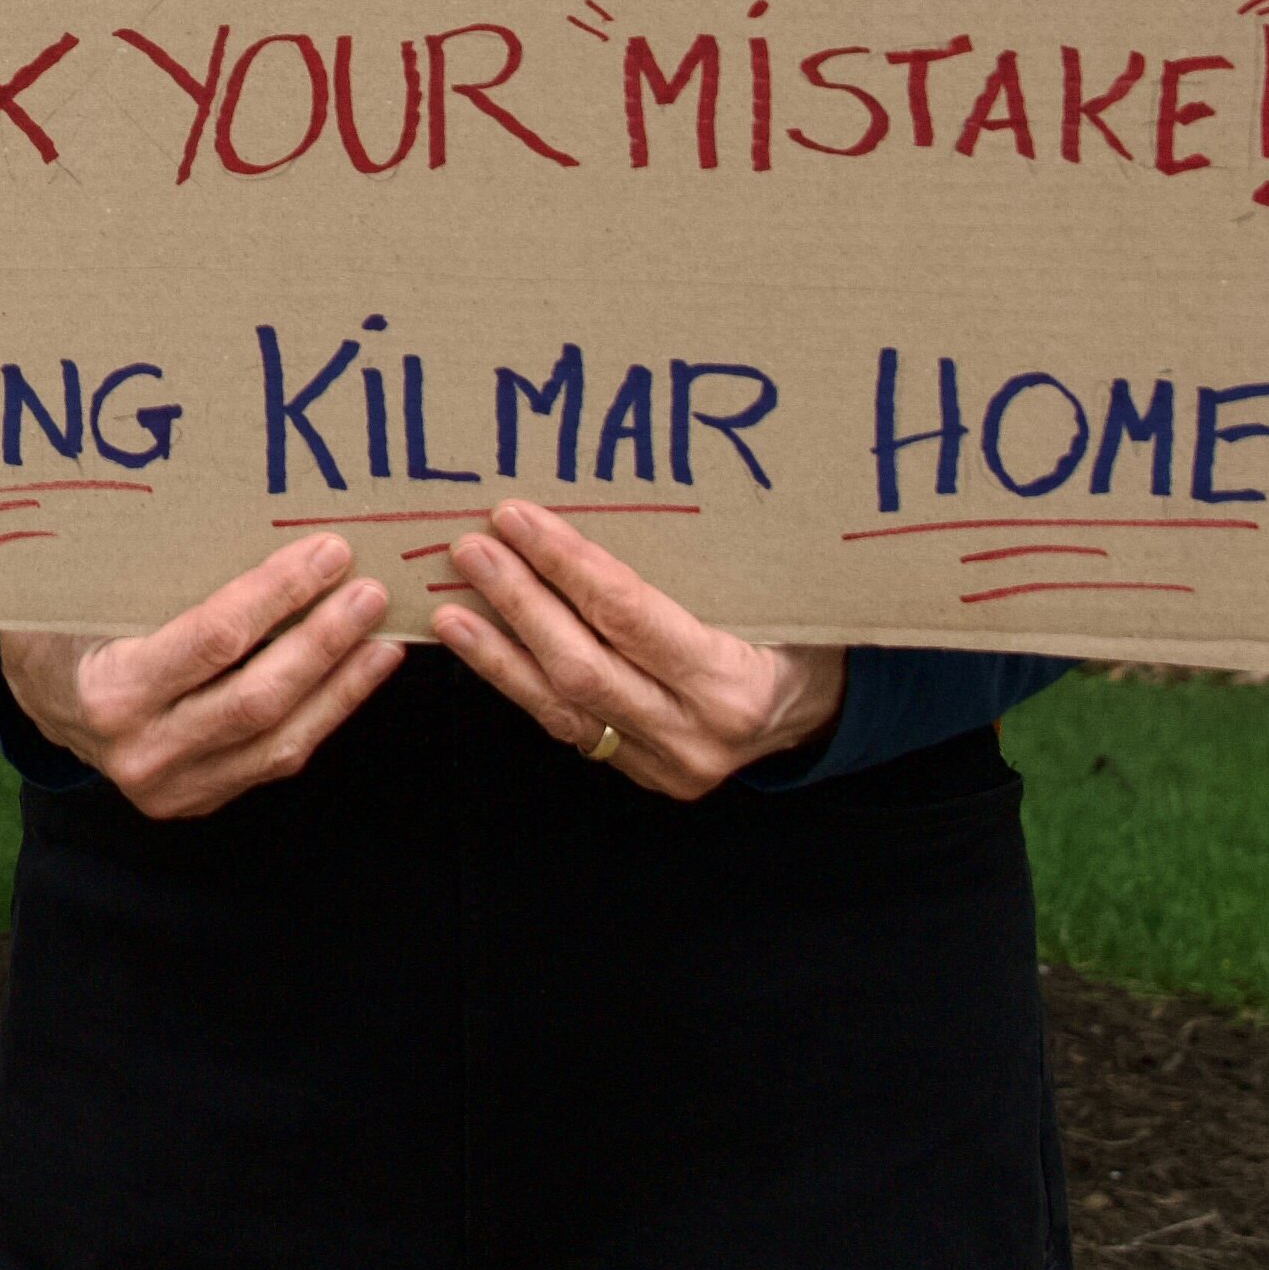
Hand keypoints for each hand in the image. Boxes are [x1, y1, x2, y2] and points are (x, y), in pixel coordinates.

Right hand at [0, 534, 400, 819]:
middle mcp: (142, 752)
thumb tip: (248, 515)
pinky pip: (275, 760)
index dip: (278, 595)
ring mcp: (173, 787)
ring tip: (383, 637)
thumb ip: (155, 574)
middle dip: (323, 640)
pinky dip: (323, 715)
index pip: (214, 640)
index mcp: (109, 693)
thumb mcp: (90, 594)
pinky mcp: (199, 799)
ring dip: (341, 685)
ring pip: (279, 740)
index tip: (326, 554)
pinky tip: (354, 676)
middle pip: (258, 697)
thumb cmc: (69, 627)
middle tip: (370, 591)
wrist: (40, 701)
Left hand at [432, 501, 848, 800]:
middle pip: (583, 666)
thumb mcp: (771, 595)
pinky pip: (565, 724)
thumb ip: (701, 564)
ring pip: (561, 706)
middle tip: (471, 549)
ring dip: (498, 653)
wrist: (818, 713)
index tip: (517, 518)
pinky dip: (518, 681)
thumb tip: (614, 497)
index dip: (567, 565)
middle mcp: (695, 735)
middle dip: (520, 603)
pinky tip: (482, 645)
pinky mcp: (638, 772)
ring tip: (450, 607)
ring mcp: (664, 764)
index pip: (630, 617)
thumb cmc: (795, 632)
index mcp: (735, 685)